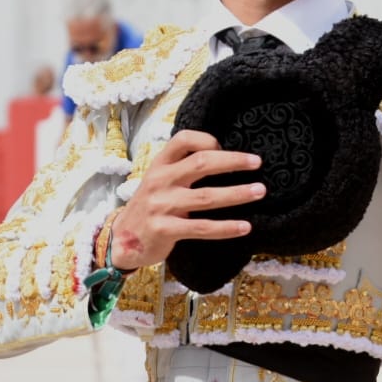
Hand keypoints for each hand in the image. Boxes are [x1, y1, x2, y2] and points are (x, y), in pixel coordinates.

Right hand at [109, 130, 264, 270]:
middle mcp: (160, 181)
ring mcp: (161, 205)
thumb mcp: (159, 181)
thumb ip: (182, 169)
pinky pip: (201, 228)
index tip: (226, 148)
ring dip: (236, 194)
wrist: (121, 241)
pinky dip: (225, 227)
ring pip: (206, 197)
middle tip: (257, 163)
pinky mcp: (164, 229)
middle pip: (201, 163)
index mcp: (159, 165)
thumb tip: (223, 158)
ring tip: (259, 191)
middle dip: (232, 161)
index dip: (207, 140)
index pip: (183, 140)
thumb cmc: (149, 207)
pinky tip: (244, 227)